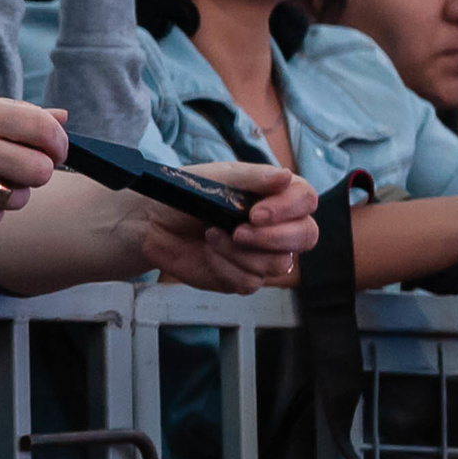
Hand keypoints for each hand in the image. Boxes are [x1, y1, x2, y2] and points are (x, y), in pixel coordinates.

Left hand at [139, 165, 318, 292]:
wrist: (151, 222)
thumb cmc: (184, 194)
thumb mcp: (214, 178)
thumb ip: (251, 177)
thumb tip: (284, 176)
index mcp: (273, 195)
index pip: (306, 200)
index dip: (289, 208)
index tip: (257, 213)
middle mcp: (276, 226)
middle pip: (306, 236)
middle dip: (272, 237)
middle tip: (238, 232)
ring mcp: (261, 254)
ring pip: (279, 263)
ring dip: (240, 252)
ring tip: (211, 236)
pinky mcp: (243, 276)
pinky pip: (251, 281)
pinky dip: (225, 266)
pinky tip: (207, 253)